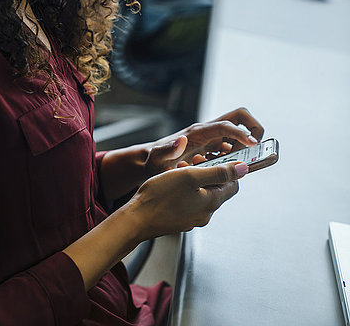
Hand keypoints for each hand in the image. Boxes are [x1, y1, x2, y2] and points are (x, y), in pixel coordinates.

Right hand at [129, 161, 246, 238]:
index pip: (233, 185)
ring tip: (180, 170)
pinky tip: (172, 183)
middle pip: (216, 189)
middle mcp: (205, 214)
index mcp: (211, 202)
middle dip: (207, 172)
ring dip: (194, 180)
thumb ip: (218, 172)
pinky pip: (189, 202)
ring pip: (201, 194)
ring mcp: (192, 219)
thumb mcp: (191, 177)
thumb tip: (243, 169)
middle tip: (192, 161)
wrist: (137, 219)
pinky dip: (185, 190)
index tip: (214, 158)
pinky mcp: (180, 221)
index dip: (227, 170)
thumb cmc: (161, 195)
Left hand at [143, 107, 263, 175]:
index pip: (225, 125)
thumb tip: (181, 139)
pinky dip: (236, 155)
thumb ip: (167, 151)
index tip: (253, 145)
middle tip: (254, 150)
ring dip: (245, 145)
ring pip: (238, 132)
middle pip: (239, 117)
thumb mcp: (158, 158)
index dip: (241, 133)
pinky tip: (224, 170)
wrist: (150, 160)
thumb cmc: (154, 160)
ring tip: (235, 165)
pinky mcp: (212, 146)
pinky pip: (232, 145)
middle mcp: (207, 131)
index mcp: (198, 132)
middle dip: (253, 129)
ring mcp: (211, 137)